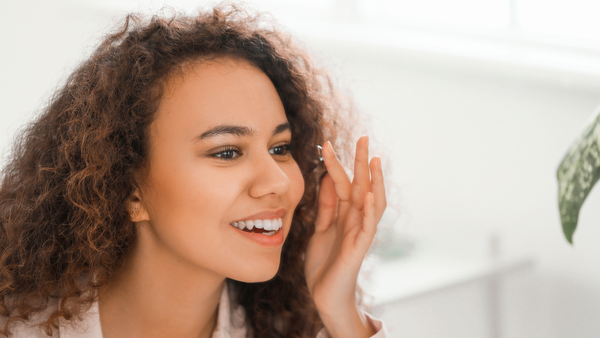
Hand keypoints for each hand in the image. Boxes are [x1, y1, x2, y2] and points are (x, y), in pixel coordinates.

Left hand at [304, 135, 386, 337]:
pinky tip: (370, 194)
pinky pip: (368, 226)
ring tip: (374, 159)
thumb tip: (327, 178)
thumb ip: (326, 206)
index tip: (326, 143)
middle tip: (363, 137)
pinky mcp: (359, 248)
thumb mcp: (321, 228)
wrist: (325, 295)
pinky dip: (370, 210)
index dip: (335, 163)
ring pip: (372, 201)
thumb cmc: (325, 263)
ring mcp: (359, 232)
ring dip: (374, 180)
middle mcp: (355, 219)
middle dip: (362, 161)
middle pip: (361, 185)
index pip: (343, 182)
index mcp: (344, 213)